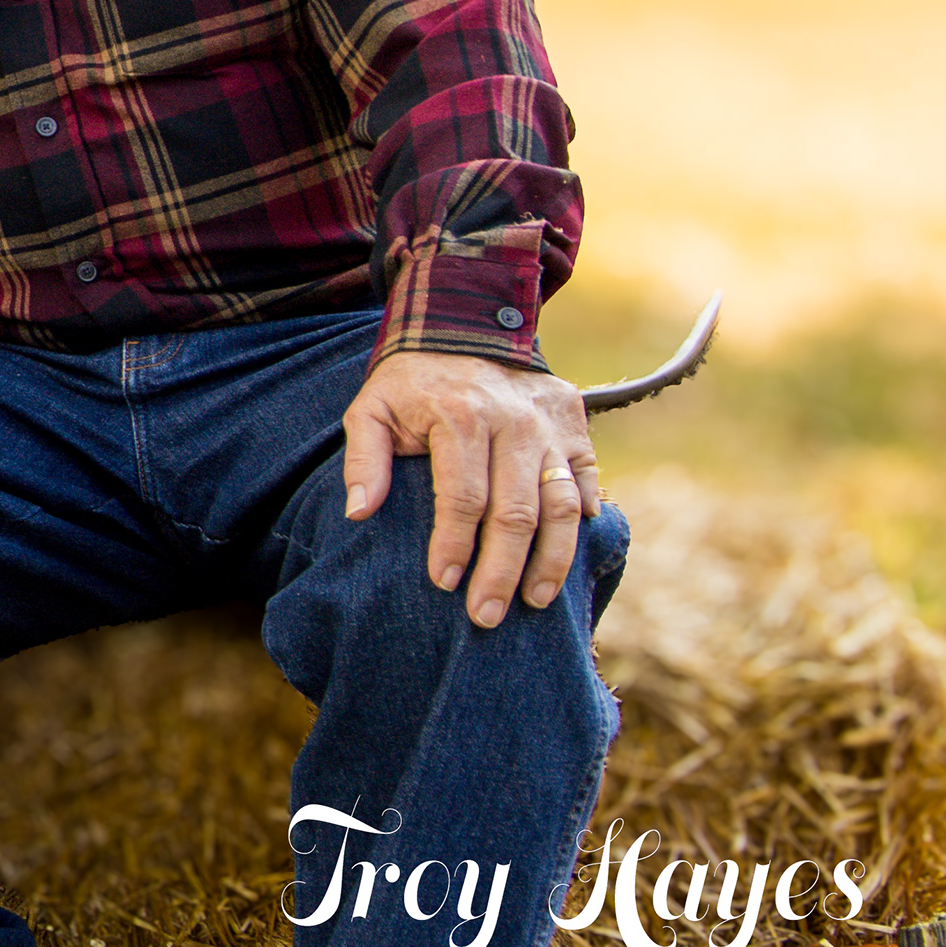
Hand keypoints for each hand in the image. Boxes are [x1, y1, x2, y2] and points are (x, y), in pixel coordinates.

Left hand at [340, 349, 599, 627]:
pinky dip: (583, 521)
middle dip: (501, 571)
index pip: (463, 497)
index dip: (455, 545)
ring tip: (535, 602)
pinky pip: (587, 481)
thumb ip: (363, 460)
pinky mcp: (576, 427)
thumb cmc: (410, 386)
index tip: (443, 584)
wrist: (465, 330)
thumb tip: (358, 513)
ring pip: (561, 505)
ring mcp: (549, 426)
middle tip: (486, 616)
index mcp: (460, 416)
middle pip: (516, 512)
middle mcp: (513, 422)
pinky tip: (569, 558)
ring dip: (551, 560)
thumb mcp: (370, 410)